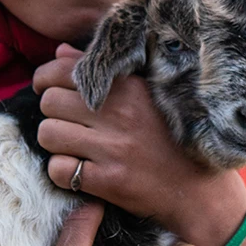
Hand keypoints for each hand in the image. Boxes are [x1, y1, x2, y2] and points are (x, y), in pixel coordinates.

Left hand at [32, 44, 241, 243]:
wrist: (200, 192)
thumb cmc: (174, 139)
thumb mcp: (148, 96)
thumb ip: (105, 71)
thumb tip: (59, 53)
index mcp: (129, 88)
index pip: (63, 72)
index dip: (45, 80)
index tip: (46, 89)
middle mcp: (120, 114)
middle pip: (49, 102)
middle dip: (51, 112)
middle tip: (66, 122)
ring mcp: (113, 149)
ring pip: (48, 134)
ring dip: (54, 142)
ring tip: (71, 146)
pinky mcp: (108, 181)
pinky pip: (59, 170)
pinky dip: (62, 171)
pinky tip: (79, 169)